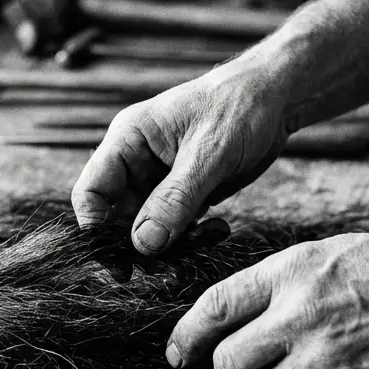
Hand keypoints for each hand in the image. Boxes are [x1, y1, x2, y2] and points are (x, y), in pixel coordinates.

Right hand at [71, 55, 288, 254]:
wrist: (277, 98)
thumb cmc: (239, 107)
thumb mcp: (208, 154)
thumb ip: (174, 200)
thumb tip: (143, 244)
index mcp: (128, 140)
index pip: (91, 191)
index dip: (96, 228)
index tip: (116, 259)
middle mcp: (138, 162)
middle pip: (117, 217)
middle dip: (139, 245)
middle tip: (162, 269)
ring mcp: (161, 180)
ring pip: (149, 228)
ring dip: (172, 246)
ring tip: (202, 244)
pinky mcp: (186, 193)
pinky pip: (177, 227)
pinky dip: (193, 237)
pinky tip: (218, 230)